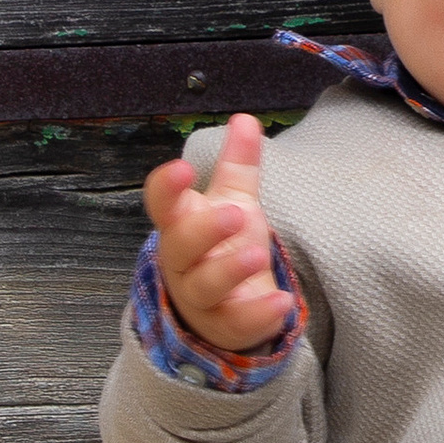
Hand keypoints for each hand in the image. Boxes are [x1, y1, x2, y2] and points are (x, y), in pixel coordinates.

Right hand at [142, 113, 294, 355]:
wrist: (228, 306)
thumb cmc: (223, 245)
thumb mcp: (232, 201)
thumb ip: (237, 164)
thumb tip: (245, 118)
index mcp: (179, 224)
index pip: (161, 204)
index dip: (166, 189)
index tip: (184, 169)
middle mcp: (182, 262)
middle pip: (178, 247)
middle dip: (203, 231)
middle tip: (234, 213)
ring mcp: (201, 297)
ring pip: (204, 286)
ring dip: (229, 270)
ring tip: (257, 253)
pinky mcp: (225, 325)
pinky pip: (236, 322)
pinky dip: (258, 315)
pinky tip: (282, 302)